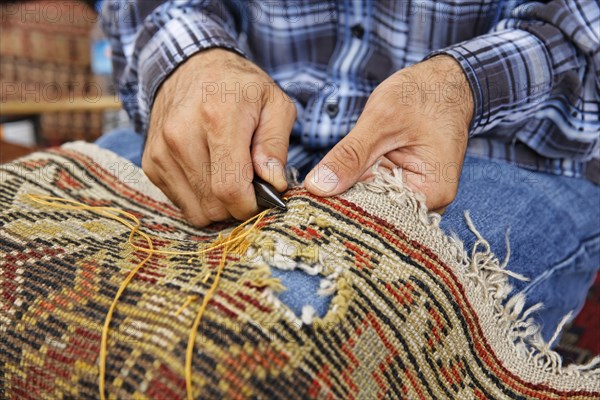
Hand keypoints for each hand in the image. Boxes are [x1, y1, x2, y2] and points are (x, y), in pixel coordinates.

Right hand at [143, 49, 294, 225]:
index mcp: (218, 118)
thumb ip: (276, 145)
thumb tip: (273, 183)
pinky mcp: (151, 162)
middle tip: (250, 183)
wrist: (190, 66)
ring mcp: (161, 151)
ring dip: (219, 204)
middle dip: (238, 205)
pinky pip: (181, 203)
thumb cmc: (239, 87)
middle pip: (214, 205)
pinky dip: (200, 197)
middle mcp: (181, 136)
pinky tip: (209, 172)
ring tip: (229, 174)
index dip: (251, 205)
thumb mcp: (275, 104)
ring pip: (197, 211)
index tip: (264, 197)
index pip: (230, 188)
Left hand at [304, 56, 473, 211]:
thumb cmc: (423, 95)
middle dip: (343, 204)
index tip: (312, 205)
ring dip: (347, 194)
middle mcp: (428, 202)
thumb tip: (318, 187)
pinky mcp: (402, 185)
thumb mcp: (382, 120)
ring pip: (372, 204)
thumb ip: (350, 155)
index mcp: (433, 191)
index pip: (381, 215)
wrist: (442, 83)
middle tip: (307, 199)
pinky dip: (355, 185)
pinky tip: (335, 181)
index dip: (345, 211)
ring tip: (315, 193)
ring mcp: (415, 194)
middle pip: (377, 214)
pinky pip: (374, 192)